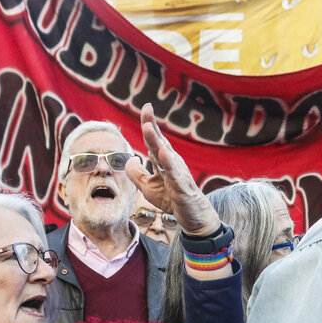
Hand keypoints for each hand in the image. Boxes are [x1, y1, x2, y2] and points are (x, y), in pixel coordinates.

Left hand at [126, 104, 219, 236]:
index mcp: (163, 160)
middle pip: (159, 142)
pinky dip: (168, 164)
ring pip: (165, 155)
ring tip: (148, 128)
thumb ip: (136, 173)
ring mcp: (177, 174)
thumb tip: (129, 158)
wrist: (192, 215)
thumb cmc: (171, 198)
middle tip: (146, 109)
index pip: (154, 140)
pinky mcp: (181, 187)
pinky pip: (174, 174)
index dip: (149, 124)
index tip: (146, 107)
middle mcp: (172, 162)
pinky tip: (163, 154)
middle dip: (152, 126)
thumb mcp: (148, 187)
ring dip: (156, 141)